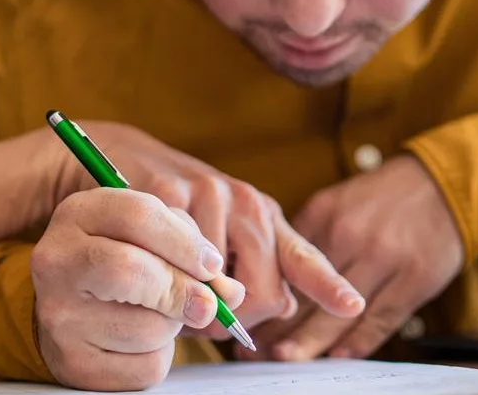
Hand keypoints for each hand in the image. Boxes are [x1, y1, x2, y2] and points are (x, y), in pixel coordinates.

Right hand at [32, 188, 247, 390]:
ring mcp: (57, 315)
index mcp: (77, 214)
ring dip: (171, 326)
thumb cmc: (115, 263)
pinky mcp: (72, 364)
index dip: (186, 243)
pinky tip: (139, 341)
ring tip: (154, 315)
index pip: (138, 216)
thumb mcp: (146, 238)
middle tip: (205, 303)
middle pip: (132, 271)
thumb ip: (189, 252)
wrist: (64, 307)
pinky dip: (159, 357)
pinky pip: (144, 367)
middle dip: (182, 289)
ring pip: (148, 327)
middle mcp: (56, 261)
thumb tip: (230, 294)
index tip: (210, 264)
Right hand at [54, 122, 365, 335]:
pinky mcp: (169, 195)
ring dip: (193, 301)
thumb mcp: (227, 232)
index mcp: (265, 216)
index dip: (329, 286)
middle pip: (262, 294)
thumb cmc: (180, 208)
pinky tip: (151, 257)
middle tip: (209, 310)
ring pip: (216, 287)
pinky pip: (175, 265)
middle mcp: (247, 204)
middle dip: (236, 319)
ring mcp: (210, 196)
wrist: (126, 159)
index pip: (303, 259)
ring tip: (173, 274)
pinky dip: (163, 279)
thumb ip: (259, 268)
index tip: (352, 305)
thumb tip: (285, 307)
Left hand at [266, 155, 462, 360]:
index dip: (260, 296)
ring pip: (339, 312)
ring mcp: (385, 259)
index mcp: (326, 216)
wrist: (442, 183)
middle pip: (306, 292)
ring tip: (282, 358)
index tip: (240, 319)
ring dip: (308, 341)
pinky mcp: (415, 278)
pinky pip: (381, 319)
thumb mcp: (336, 203)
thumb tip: (268, 276)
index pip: (282, 265)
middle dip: (276, 326)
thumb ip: (305, 238)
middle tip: (251, 349)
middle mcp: (351, 237)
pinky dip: (357, 342)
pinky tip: (335, 357)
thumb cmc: (383, 197)